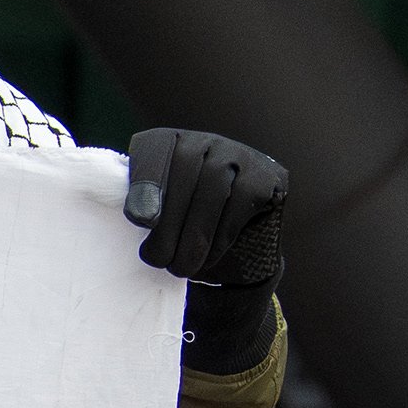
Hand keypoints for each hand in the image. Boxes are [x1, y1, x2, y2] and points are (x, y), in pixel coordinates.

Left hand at [124, 129, 286, 284]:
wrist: (232, 244)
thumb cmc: (180, 230)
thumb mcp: (152, 217)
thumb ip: (141, 206)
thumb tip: (141, 215)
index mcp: (168, 143)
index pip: (154, 147)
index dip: (146, 180)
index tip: (139, 219)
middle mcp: (204, 141)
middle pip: (185, 169)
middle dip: (168, 223)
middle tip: (157, 260)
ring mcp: (240, 154)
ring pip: (214, 187)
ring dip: (194, 235)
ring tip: (180, 266)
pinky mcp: (268, 176)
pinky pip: (243, 202)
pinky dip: (222, 235)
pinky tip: (209, 256)